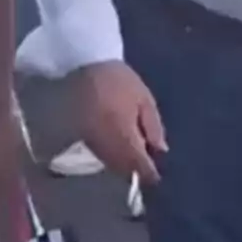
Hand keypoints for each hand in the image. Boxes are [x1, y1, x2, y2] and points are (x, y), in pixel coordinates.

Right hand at [73, 61, 166, 184]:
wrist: (81, 67)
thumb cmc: (118, 81)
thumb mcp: (143, 98)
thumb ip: (154, 126)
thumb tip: (160, 150)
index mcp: (126, 139)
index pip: (140, 167)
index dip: (151, 174)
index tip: (159, 175)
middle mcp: (108, 148)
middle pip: (125, 171)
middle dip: (137, 171)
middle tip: (148, 163)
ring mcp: (93, 145)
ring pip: (112, 165)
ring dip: (125, 165)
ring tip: (135, 152)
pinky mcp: (82, 139)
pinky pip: (102, 156)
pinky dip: (113, 156)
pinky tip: (119, 145)